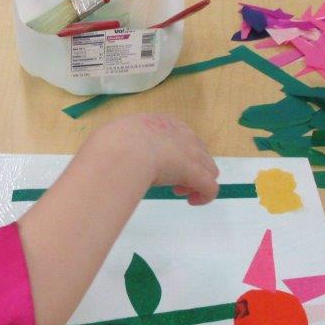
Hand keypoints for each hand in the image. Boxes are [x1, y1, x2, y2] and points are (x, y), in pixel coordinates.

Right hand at [102, 113, 218, 204]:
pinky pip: (211, 187)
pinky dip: (205, 196)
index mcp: (163, 123)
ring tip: (178, 192)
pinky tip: (192, 201)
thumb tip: (114, 151)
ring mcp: (192, 154)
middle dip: (188, 167)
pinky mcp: (196, 174)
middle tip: (170, 182)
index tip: (160, 165)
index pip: (181, 136)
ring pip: (209, 169)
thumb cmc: (113, 143)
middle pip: (199, 152)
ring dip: (196, 181)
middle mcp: (182, 135)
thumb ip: (124, 141)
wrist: (122, 151)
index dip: (175, 152)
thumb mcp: (118, 134)